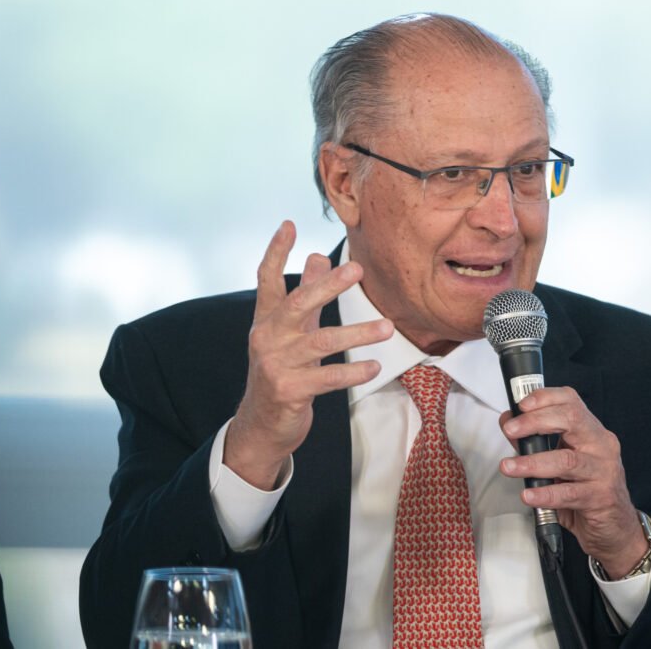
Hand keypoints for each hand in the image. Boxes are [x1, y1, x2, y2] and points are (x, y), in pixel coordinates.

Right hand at [224, 221, 392, 488]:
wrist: (262, 425)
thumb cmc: (283, 371)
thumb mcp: (292, 333)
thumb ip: (306, 297)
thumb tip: (318, 256)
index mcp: (267, 320)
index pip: (267, 279)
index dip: (276, 251)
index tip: (289, 224)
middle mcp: (267, 338)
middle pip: (298, 303)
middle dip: (328, 285)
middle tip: (358, 269)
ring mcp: (276, 365)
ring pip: (321, 342)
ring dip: (358, 333)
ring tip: (388, 328)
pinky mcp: (289, 390)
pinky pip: (327, 377)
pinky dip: (353, 372)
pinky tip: (375, 367)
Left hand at [498, 387, 647, 577]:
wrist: (615, 528)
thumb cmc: (586, 490)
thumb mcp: (561, 462)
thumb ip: (535, 442)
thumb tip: (508, 423)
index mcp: (592, 431)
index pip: (571, 401)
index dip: (545, 398)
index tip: (521, 405)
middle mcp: (601, 445)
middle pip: (571, 420)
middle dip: (535, 422)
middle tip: (511, 431)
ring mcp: (604, 471)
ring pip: (567, 460)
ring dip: (532, 462)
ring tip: (509, 467)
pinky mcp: (601, 498)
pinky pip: (569, 493)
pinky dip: (545, 494)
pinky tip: (529, 495)